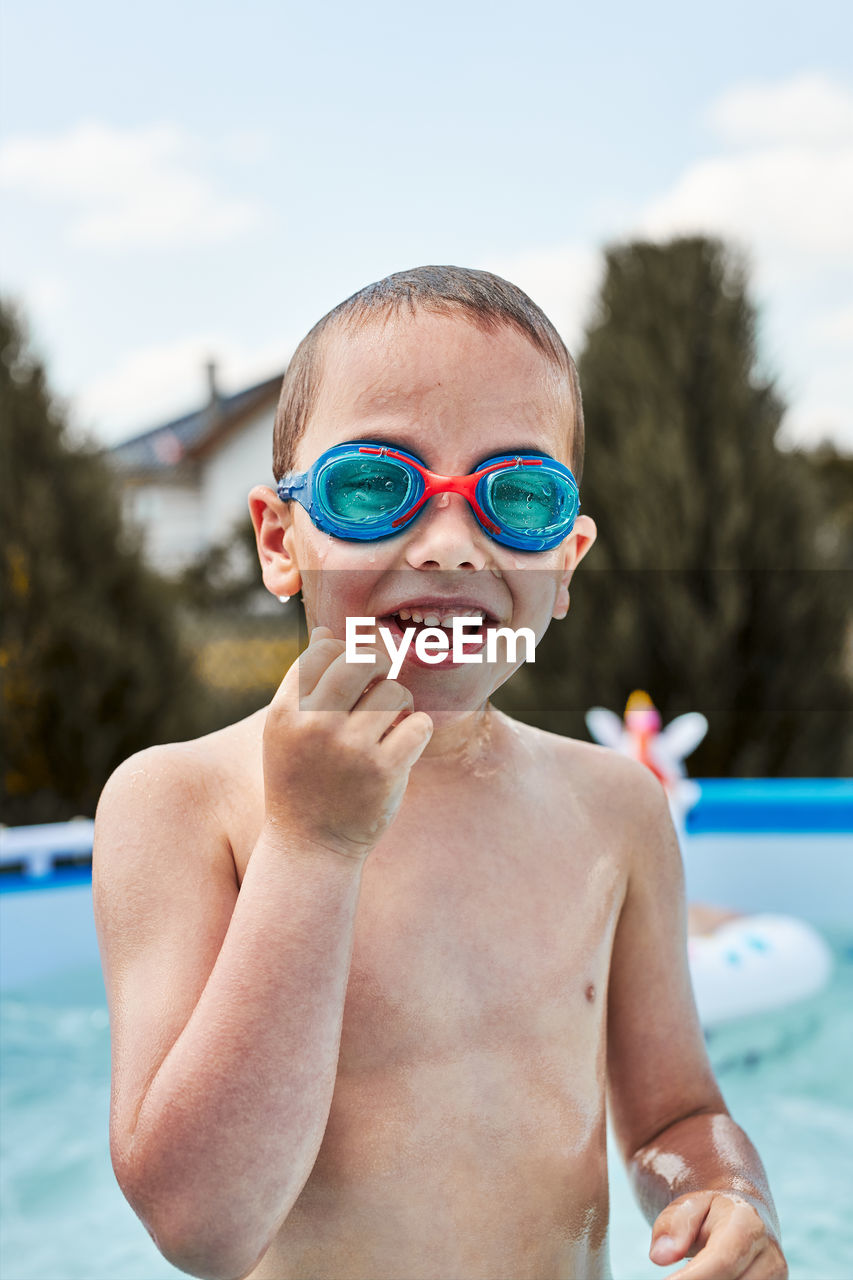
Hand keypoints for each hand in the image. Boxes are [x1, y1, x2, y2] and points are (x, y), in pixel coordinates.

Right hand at [262, 626, 432, 859]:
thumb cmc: (302, 779)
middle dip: (378, 664)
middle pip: (360, 659)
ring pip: (394, 691)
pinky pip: (418, 724)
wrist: (310, 847)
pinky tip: (402, 746)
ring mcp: (350, 748)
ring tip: (387, 725)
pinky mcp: (383, 771)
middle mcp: (314, 725)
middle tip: (381, 681)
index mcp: (286, 712)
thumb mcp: (289, 731)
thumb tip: (326, 633)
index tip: (352, 673)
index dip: (344, 652)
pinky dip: (416, 731)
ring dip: (399, 703)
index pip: (322, 651)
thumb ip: (305, 683)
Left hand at [650, 1190, 787, 1278]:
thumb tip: (660, 1257)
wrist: (745, 1218)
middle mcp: (770, 1254)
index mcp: (748, 1223)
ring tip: (689, 1274)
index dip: (692, 1278)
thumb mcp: (687, 1206)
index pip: (722, 1260)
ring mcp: (776, 1278)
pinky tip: (703, 1278)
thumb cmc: (709, 1213)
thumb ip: (672, 1226)